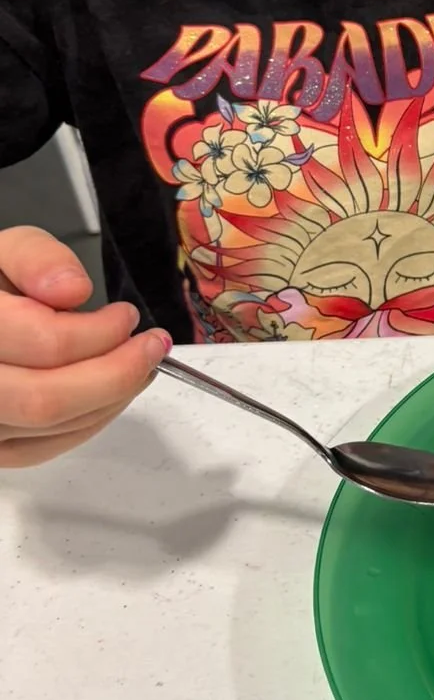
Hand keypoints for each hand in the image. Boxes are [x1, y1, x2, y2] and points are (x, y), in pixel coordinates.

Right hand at [0, 227, 170, 466]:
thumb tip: (71, 289)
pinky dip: (91, 420)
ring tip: (138, 363)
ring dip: (112, 396)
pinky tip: (111, 390)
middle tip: (152, 346)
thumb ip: (35, 257)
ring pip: (49, 428)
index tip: (127, 316)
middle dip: (117, 372)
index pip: (43, 343)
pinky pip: (43, 448)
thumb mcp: (3, 251)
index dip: (100, 331)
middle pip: (45, 400)